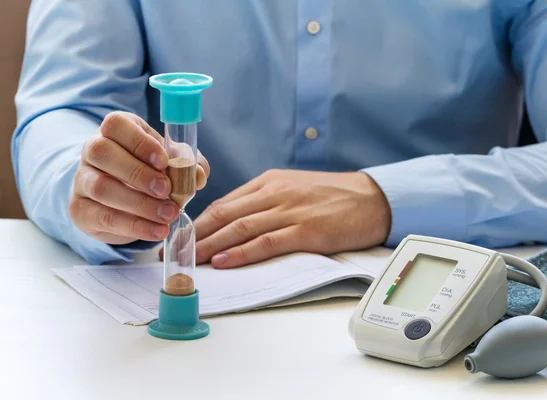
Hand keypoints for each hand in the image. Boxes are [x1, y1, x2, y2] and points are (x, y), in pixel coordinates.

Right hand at [69, 111, 208, 244]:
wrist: (124, 200)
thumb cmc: (151, 171)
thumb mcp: (171, 161)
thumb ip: (187, 163)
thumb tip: (198, 175)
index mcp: (115, 130)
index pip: (116, 125)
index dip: (140, 142)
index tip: (164, 161)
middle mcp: (92, 150)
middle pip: (102, 153)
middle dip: (137, 173)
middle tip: (166, 189)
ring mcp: (82, 179)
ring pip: (100, 187)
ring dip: (139, 203)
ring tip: (168, 214)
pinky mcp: (81, 210)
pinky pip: (103, 217)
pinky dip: (134, 226)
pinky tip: (157, 230)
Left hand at [193, 169, 390, 267]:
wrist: (371, 198)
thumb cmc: (332, 196)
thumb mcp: (292, 188)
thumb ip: (263, 201)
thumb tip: (232, 221)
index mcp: (268, 182)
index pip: (223, 203)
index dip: (196, 221)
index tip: (177, 236)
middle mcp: (274, 194)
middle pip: (224, 215)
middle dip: (194, 235)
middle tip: (172, 251)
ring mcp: (289, 212)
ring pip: (240, 228)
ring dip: (210, 245)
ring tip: (188, 260)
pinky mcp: (306, 231)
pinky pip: (267, 242)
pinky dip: (242, 252)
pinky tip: (224, 261)